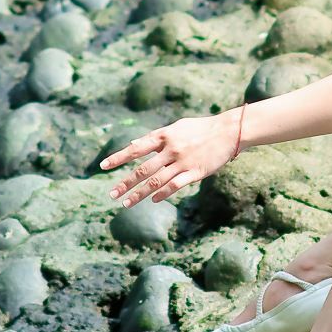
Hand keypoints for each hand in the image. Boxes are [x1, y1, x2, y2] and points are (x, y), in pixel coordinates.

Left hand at [101, 107, 241, 207]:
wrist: (228, 131)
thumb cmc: (200, 128)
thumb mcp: (176, 127)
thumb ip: (155, 137)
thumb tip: (134, 144)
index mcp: (164, 136)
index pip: (136, 149)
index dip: (118, 158)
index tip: (103, 167)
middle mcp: (170, 149)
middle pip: (143, 170)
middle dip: (125, 183)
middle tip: (112, 195)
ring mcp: (182, 162)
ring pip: (156, 181)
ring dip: (139, 194)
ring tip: (126, 204)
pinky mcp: (195, 172)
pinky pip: (175, 186)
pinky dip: (162, 194)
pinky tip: (154, 200)